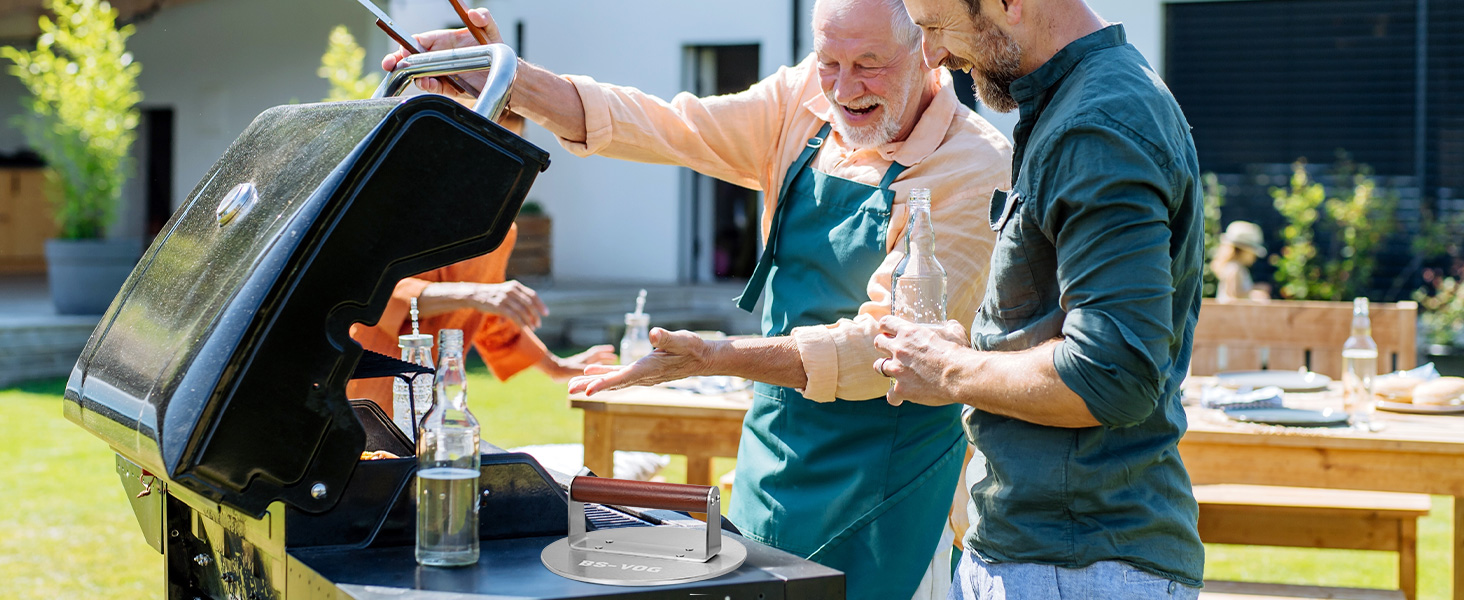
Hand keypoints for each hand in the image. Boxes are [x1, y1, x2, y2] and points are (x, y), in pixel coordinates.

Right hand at [381, 7, 505, 94]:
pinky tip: (426, 82)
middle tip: (390, 64)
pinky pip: (433, 86)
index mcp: (443, 40)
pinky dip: (427, 85)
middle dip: (397, 60)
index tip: (404, 49)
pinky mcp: (449, 87)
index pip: (418, 40)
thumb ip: (484, 18)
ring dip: (412, 74)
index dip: (407, 44)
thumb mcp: (490, 30)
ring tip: (413, 76)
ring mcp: (442, 71)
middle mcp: (439, 56)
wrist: (506, 73)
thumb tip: (474, 13)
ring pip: (419, 73)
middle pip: (412, 57)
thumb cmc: (494, 48)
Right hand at [463, 281, 547, 328]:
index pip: (532, 295)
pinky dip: (521, 323)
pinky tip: (525, 329)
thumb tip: (531, 306)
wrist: (475, 295)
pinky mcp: (500, 307)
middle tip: (539, 324)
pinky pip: (514, 316)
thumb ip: (518, 296)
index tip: (546, 313)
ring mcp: (505, 298)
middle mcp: (511, 291)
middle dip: (536, 315)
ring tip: (533, 328)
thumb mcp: (506, 291)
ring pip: (522, 311)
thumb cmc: (492, 295)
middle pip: (529, 304)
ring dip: (530, 321)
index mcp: (515, 286)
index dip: (541, 305)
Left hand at [538, 345, 617, 380]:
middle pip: (596, 356)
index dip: (604, 351)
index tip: (612, 350)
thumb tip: (596, 368)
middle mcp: (584, 360)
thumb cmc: (563, 370)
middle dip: (605, 356)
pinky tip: (595, 372)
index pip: (596, 353)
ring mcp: (580, 364)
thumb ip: (586, 369)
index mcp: (585, 359)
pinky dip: (594, 367)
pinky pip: (588, 366)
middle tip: (614, 357)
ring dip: (600, 361)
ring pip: (593, 361)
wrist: (552, 370)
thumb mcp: (576, 369)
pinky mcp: (576, 369)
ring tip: (607, 364)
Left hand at [568, 329, 711, 394]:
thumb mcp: (681, 339)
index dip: (604, 383)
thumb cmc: (693, 348)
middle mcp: (642, 376)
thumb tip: (654, 334)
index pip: (623, 378)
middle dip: (590, 386)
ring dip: (592, 382)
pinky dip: (604, 375)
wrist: (702, 359)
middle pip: (612, 383)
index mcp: (648, 369)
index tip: (588, 391)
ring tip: (573, 385)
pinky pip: (618, 375)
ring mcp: (641, 375)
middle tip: (569, 390)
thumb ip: (667, 338)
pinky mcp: (641, 371)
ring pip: (612, 381)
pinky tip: (591, 373)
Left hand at [873, 317, 969, 406]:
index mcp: (909, 332)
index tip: (891, 332)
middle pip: (878, 343)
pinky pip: (890, 395)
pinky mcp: (901, 389)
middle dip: (884, 347)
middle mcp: (898, 349)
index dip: (887, 328)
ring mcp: (897, 369)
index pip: (885, 323)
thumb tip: (951, 324)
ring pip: (878, 366)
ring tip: (897, 373)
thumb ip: (949, 326)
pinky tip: (903, 397)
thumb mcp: (955, 332)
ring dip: (887, 369)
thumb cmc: (958, 353)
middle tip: (894, 352)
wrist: (959, 375)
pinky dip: (896, 396)